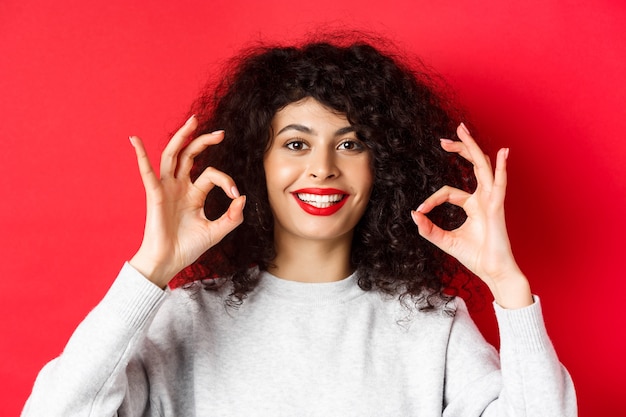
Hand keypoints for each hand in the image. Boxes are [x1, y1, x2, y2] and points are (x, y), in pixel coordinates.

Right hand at [128, 116, 244, 287]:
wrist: (169, 262)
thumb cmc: (188, 247)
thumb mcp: (216, 231)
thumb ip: (233, 217)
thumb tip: (243, 197)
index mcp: (194, 193)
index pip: (211, 174)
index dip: (227, 180)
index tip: (237, 195)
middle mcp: (179, 187)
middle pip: (190, 155)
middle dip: (204, 141)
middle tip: (221, 133)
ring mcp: (166, 189)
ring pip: (172, 156)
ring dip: (181, 138)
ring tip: (192, 122)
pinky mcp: (154, 195)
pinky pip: (146, 172)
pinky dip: (140, 155)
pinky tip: (134, 140)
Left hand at [411, 123, 532, 307]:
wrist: (493, 272)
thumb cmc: (475, 257)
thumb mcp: (444, 240)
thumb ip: (428, 228)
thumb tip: (414, 214)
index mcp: (473, 205)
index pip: (448, 191)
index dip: (431, 199)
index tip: (421, 211)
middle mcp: (483, 198)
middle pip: (472, 166)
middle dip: (459, 149)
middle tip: (444, 138)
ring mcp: (492, 200)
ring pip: (482, 167)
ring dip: (472, 147)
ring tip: (463, 130)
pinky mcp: (497, 207)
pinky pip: (500, 184)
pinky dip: (501, 168)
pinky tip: (503, 152)